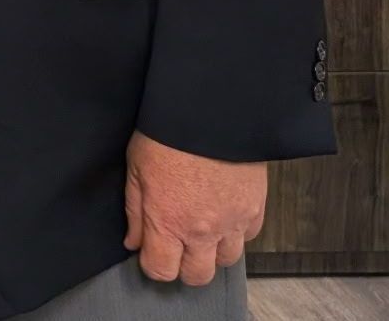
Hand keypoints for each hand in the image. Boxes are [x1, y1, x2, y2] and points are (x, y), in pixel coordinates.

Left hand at [124, 131, 265, 283]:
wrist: (207, 113)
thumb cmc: (166, 134)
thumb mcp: (135, 168)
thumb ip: (135, 210)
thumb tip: (133, 241)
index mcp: (167, 222)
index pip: (162, 271)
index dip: (153, 265)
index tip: (150, 251)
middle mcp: (202, 231)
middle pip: (198, 276)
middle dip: (184, 266)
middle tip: (176, 244)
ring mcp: (232, 223)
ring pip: (226, 261)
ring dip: (213, 251)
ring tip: (201, 229)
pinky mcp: (254, 210)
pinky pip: (248, 237)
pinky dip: (236, 232)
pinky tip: (223, 214)